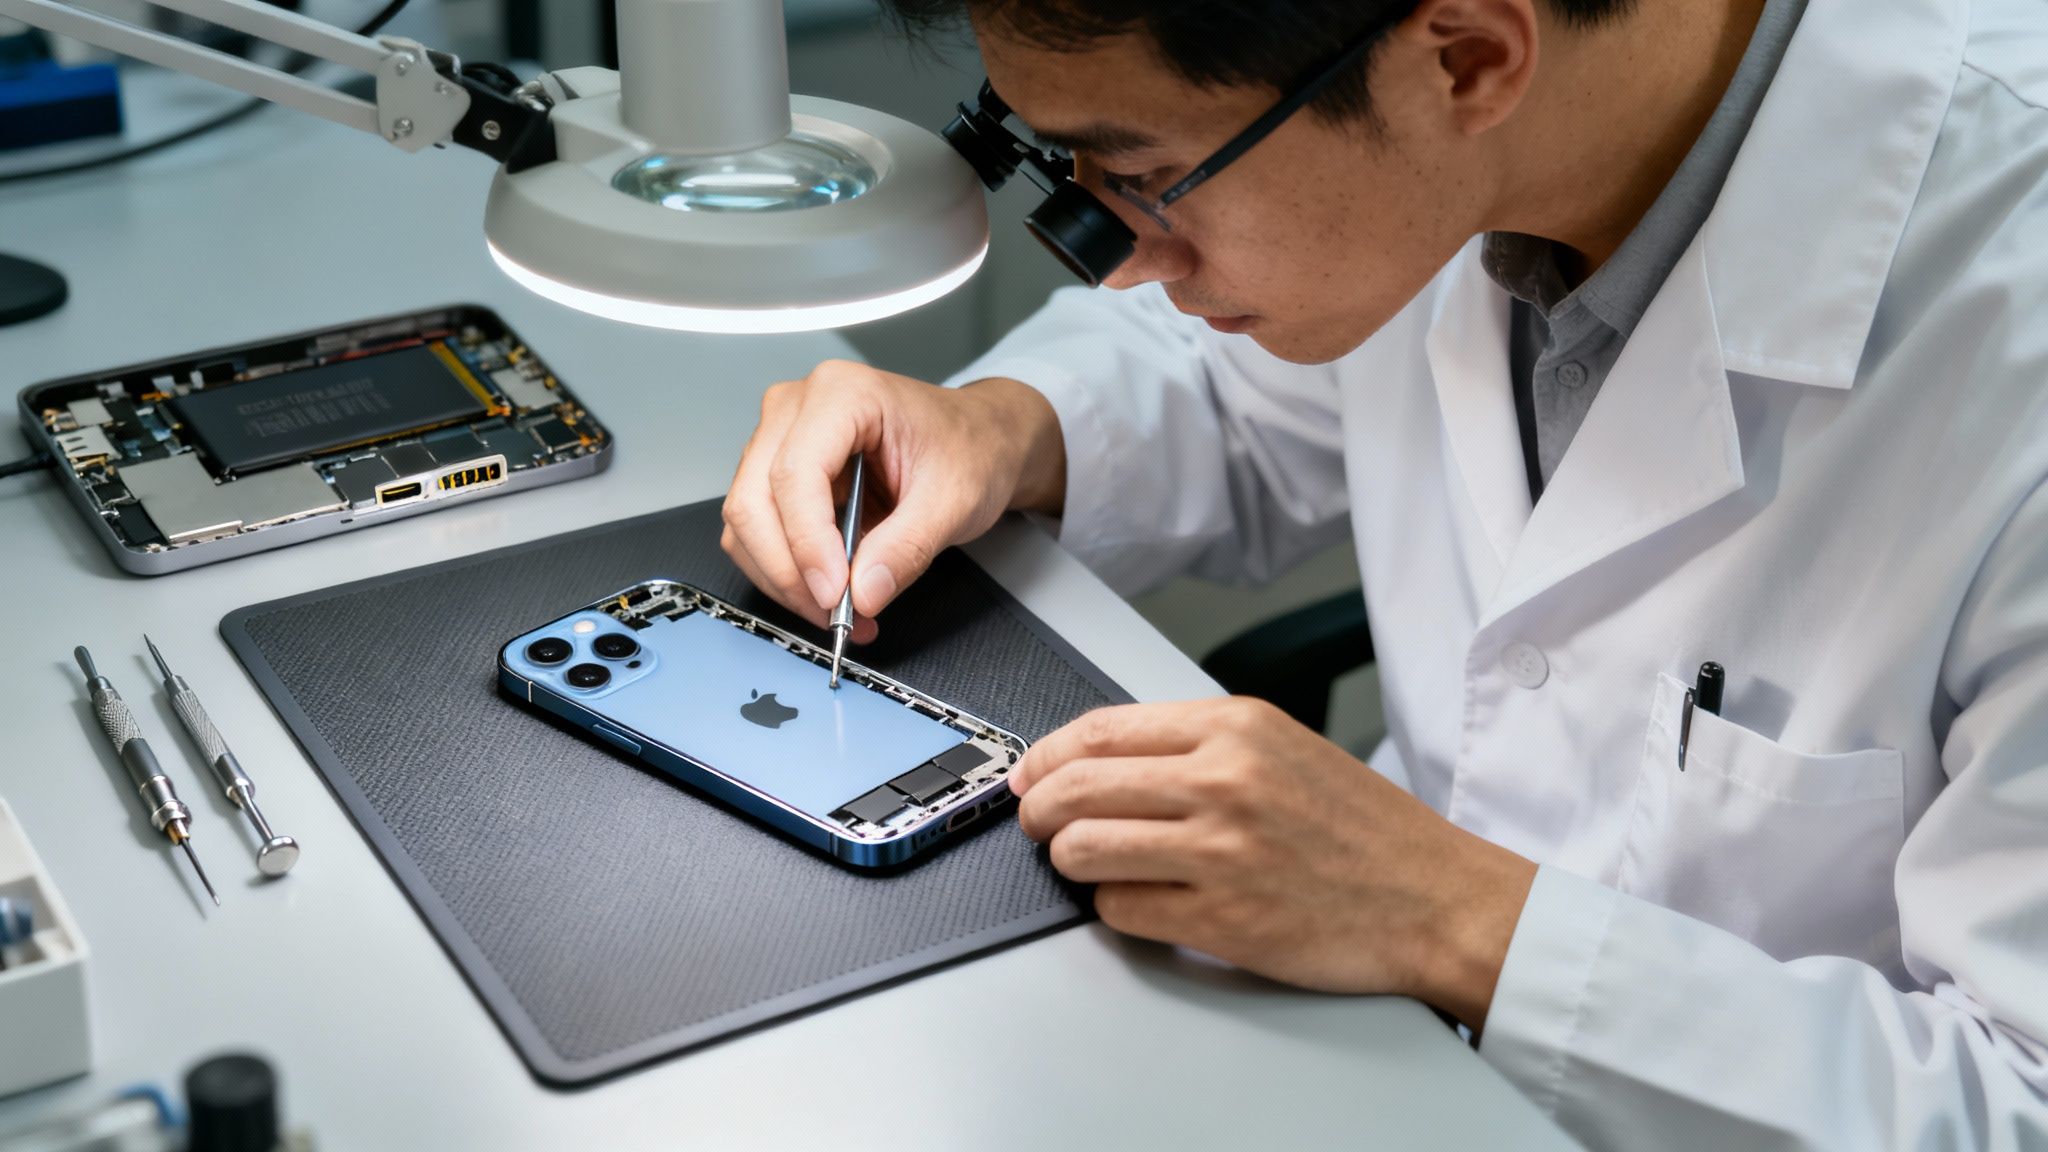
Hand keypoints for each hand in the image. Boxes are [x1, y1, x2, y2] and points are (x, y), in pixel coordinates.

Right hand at [721, 361, 1064, 636]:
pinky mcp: (776, 471)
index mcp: (842, 393)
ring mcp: (780, 437)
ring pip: (747, 522)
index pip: (795, 474)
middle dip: (789, 570)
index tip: (834, 594)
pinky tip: (827, 592)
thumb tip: (862, 594)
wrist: (978, 439)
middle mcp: (797, 407)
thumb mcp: (953, 501)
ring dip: (783, 577)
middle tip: (834, 614)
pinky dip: (785, 570)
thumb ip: (906, 548)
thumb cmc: (968, 448)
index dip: (808, 543)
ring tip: (839, 610)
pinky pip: (758, 531)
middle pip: (755, 500)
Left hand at [1011, 697, 1537, 1030]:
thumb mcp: (1285, 748)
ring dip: (1072, 862)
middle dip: (1040, 811)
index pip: (1101, 730)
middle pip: (1078, 787)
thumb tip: (1100, 761)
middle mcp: (1224, 782)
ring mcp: (1220, 852)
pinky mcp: (1220, 920)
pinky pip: (1122, 910)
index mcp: (1237, 728)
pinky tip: (1144, 903)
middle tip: (1039, 824)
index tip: (1029, 773)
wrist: (1435, 898)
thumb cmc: (1365, 829)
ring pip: (1084, 850)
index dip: (1047, 755)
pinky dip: (1118, 909)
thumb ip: (1199, 746)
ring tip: (1090, 865)